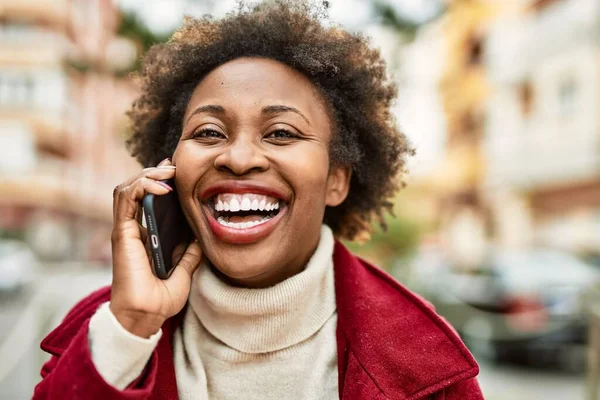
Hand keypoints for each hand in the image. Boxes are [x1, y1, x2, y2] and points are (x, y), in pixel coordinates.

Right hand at [109, 158, 201, 337]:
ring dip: (147, 174)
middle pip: (138, 188)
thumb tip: (202, 238)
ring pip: (128, 187)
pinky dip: (142, 186)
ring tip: (169, 172)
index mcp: (147, 235)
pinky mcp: (122, 232)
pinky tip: (163, 187)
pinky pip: (126, 198)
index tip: (182, 173)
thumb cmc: (160, 300)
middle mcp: (134, 229)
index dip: (163, 183)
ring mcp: (126, 229)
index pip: (151, 199)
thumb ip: (190, 254)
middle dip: (155, 173)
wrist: (145, 316)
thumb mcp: (184, 272)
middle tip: (176, 166)